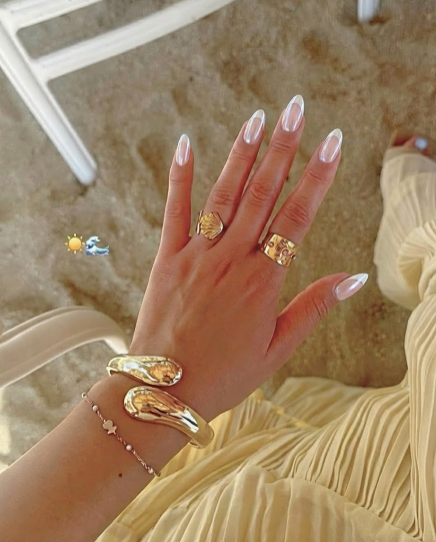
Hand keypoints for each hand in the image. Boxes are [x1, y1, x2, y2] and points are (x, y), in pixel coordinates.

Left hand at [127, 96, 366, 422]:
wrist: (164, 389)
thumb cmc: (225, 374)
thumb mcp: (278, 349)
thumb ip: (315, 308)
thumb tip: (354, 278)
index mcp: (263, 281)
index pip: (298, 217)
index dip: (318, 176)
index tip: (334, 142)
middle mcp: (232, 259)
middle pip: (263, 194)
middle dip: (283, 148)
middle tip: (296, 109)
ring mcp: (197, 255)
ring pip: (224, 195)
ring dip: (242, 155)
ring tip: (257, 118)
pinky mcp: (168, 258)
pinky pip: (175, 210)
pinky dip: (180, 177)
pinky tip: (188, 144)